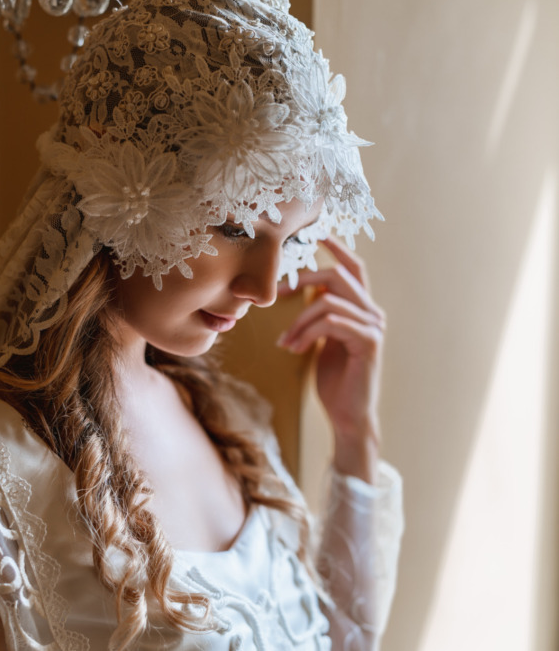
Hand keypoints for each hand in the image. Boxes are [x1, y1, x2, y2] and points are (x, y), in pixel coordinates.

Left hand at [277, 237, 384, 482]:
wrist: (348, 416)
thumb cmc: (334, 379)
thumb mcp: (323, 340)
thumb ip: (321, 314)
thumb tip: (306, 290)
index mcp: (361, 309)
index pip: (353, 268)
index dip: (336, 248)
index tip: (314, 235)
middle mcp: (372, 313)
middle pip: (338, 276)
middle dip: (304, 281)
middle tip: (278, 294)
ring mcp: (372, 327)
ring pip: (329, 301)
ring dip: (300, 321)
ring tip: (287, 343)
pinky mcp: (367, 343)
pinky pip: (332, 322)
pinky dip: (307, 333)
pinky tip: (295, 349)